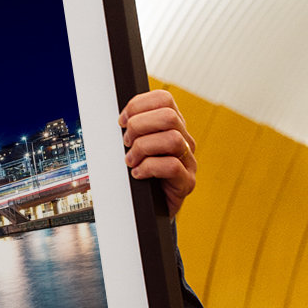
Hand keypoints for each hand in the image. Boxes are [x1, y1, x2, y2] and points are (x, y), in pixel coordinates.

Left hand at [119, 89, 196, 217]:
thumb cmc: (140, 173)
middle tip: (126, 142)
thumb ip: (131, 130)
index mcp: (172, 126)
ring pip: (172, 139)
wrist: (149, 208)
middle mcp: (184, 140)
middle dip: (139, 126)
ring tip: (131, 160)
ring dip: (143, 148)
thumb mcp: (134, 146)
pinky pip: (172, 166)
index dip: (138, 105)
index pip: (163, 99)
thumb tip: (118, 119)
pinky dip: (149, 168)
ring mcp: (188, 161)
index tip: (121, 121)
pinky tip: (138, 173)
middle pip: (169, 116)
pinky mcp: (186, 182)